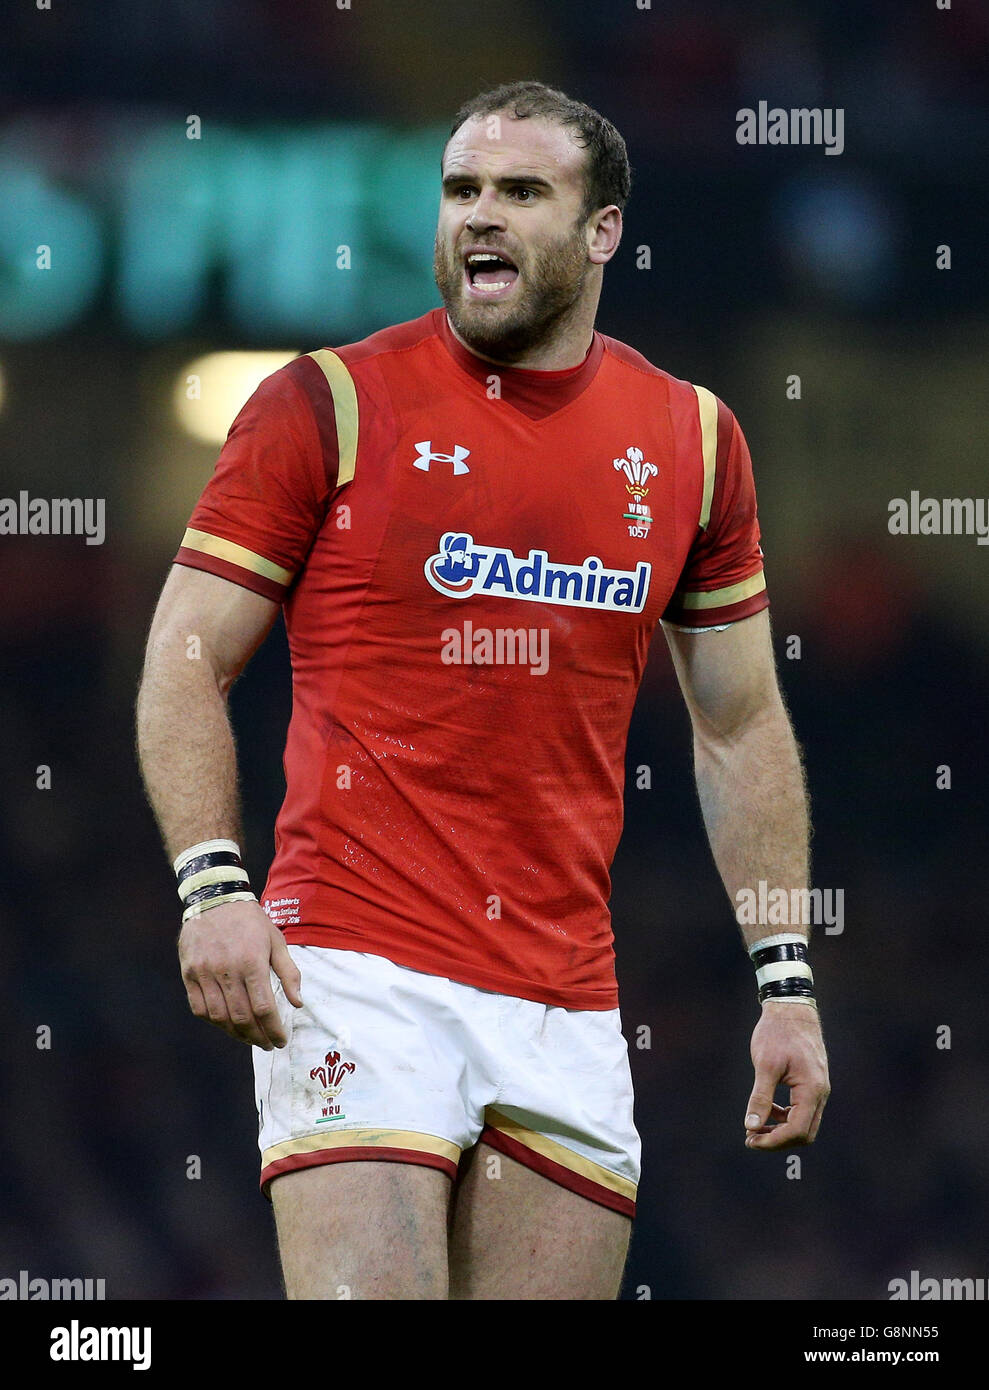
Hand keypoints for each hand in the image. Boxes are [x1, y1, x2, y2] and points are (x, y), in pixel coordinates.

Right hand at [178, 900, 303, 1049]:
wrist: (214, 898)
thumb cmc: (250, 921)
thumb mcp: (276, 940)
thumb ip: (289, 973)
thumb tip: (298, 1003)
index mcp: (252, 961)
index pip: (263, 1008)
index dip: (273, 1029)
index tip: (281, 1040)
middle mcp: (226, 970)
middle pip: (241, 1017)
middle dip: (257, 1037)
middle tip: (267, 1044)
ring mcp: (204, 972)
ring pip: (219, 1017)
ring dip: (236, 1034)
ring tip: (249, 1038)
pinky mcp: (189, 973)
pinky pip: (199, 1008)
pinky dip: (214, 1022)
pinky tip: (227, 1024)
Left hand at [743, 1000, 829, 1149]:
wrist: (791, 1007)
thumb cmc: (777, 1033)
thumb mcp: (765, 1065)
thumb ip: (761, 1097)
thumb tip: (751, 1126)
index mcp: (811, 1090)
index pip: (797, 1131)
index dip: (773, 1141)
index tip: (749, 1139)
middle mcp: (820, 1092)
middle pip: (804, 1133)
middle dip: (777, 1140)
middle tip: (750, 1138)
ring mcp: (818, 1088)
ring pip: (804, 1123)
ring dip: (780, 1130)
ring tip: (754, 1127)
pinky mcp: (812, 1082)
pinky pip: (802, 1110)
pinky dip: (785, 1116)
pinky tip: (767, 1109)